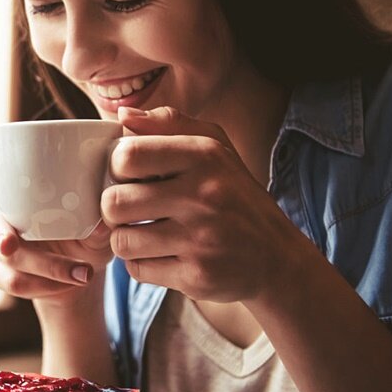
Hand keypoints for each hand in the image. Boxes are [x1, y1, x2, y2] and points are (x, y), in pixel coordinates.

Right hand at [0, 132, 112, 307]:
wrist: (80, 276)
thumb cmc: (89, 236)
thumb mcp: (101, 225)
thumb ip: (101, 220)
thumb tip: (101, 220)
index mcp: (21, 184)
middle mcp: (1, 207)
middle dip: (1, 233)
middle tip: (11, 243)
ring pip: (7, 256)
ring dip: (46, 268)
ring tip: (83, 274)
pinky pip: (10, 280)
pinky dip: (43, 286)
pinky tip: (68, 285)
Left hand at [102, 106, 303, 302]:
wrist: (278, 259)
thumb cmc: (234, 196)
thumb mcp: (214, 147)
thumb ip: (167, 123)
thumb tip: (123, 115)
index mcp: (204, 156)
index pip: (127, 155)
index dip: (116, 166)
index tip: (128, 175)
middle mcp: (203, 196)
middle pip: (114, 202)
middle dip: (113, 208)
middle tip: (129, 209)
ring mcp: (200, 240)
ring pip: (121, 241)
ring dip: (125, 239)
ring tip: (143, 233)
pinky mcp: (197, 277)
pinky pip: (138, 270)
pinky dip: (141, 263)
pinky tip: (160, 254)